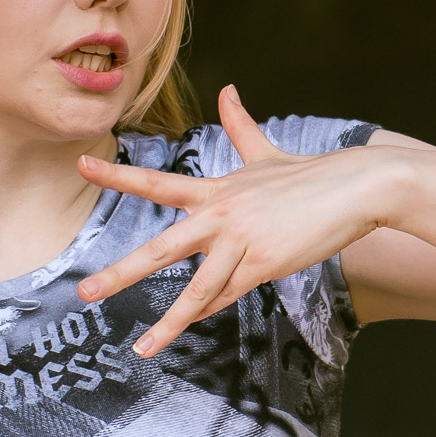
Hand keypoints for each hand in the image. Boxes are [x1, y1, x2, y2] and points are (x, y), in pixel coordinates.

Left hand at [73, 84, 404, 354]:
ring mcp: (241, 242)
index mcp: (215, 190)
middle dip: (120, 273)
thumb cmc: (311, 174)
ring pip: (196, 289)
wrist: (354, 188)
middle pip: (162, 248)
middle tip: (85, 292)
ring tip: (141, 348)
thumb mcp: (267, 151)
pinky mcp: (265, 264)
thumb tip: (227, 88)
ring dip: (168, 322)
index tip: (80, 163)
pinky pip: (229, 296)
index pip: (156, 182)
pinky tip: (188, 328)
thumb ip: (240, 125)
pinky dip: (208, 313)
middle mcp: (220, 215)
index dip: (116, 173)